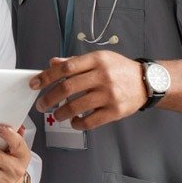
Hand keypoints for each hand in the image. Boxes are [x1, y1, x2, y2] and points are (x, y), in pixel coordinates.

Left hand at [31, 51, 146, 129]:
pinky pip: (90, 121)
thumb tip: (52, 63)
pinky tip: (74, 121)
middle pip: (67, 88)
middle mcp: (102, 76)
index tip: (34, 84)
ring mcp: (109, 95)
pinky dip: (77, 123)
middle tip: (41, 105)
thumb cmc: (119, 69)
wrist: (147, 82)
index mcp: (96, 60)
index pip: (65, 68)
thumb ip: (75, 62)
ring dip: (61, 113)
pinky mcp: (115, 111)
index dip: (46, 76)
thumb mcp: (99, 59)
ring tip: (56, 115)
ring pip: (76, 106)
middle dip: (49, 98)